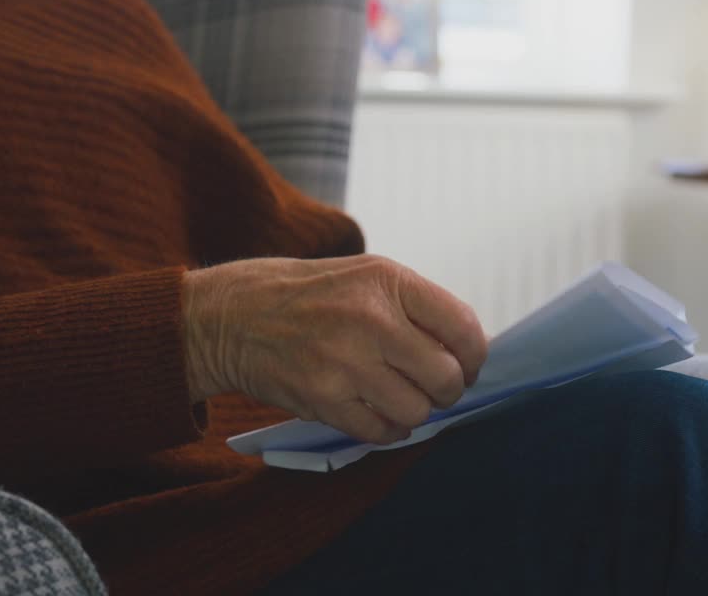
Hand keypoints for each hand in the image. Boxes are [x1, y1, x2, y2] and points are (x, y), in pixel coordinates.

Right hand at [182, 255, 487, 444]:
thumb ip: (416, 307)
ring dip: (416, 411)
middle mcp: (370, 318)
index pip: (462, 327)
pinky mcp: (322, 398)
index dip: (474, 355)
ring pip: (417, 409)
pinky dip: (388, 430)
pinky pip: (380, 431)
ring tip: (400, 398)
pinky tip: (379, 414)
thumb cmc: (309, 295)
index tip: (467, 364)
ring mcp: (345, 361)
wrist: (232, 316)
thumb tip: (468, 350)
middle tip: (435, 387)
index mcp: (387, 280)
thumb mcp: (366, 276)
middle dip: (449, 389)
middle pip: (446, 376)